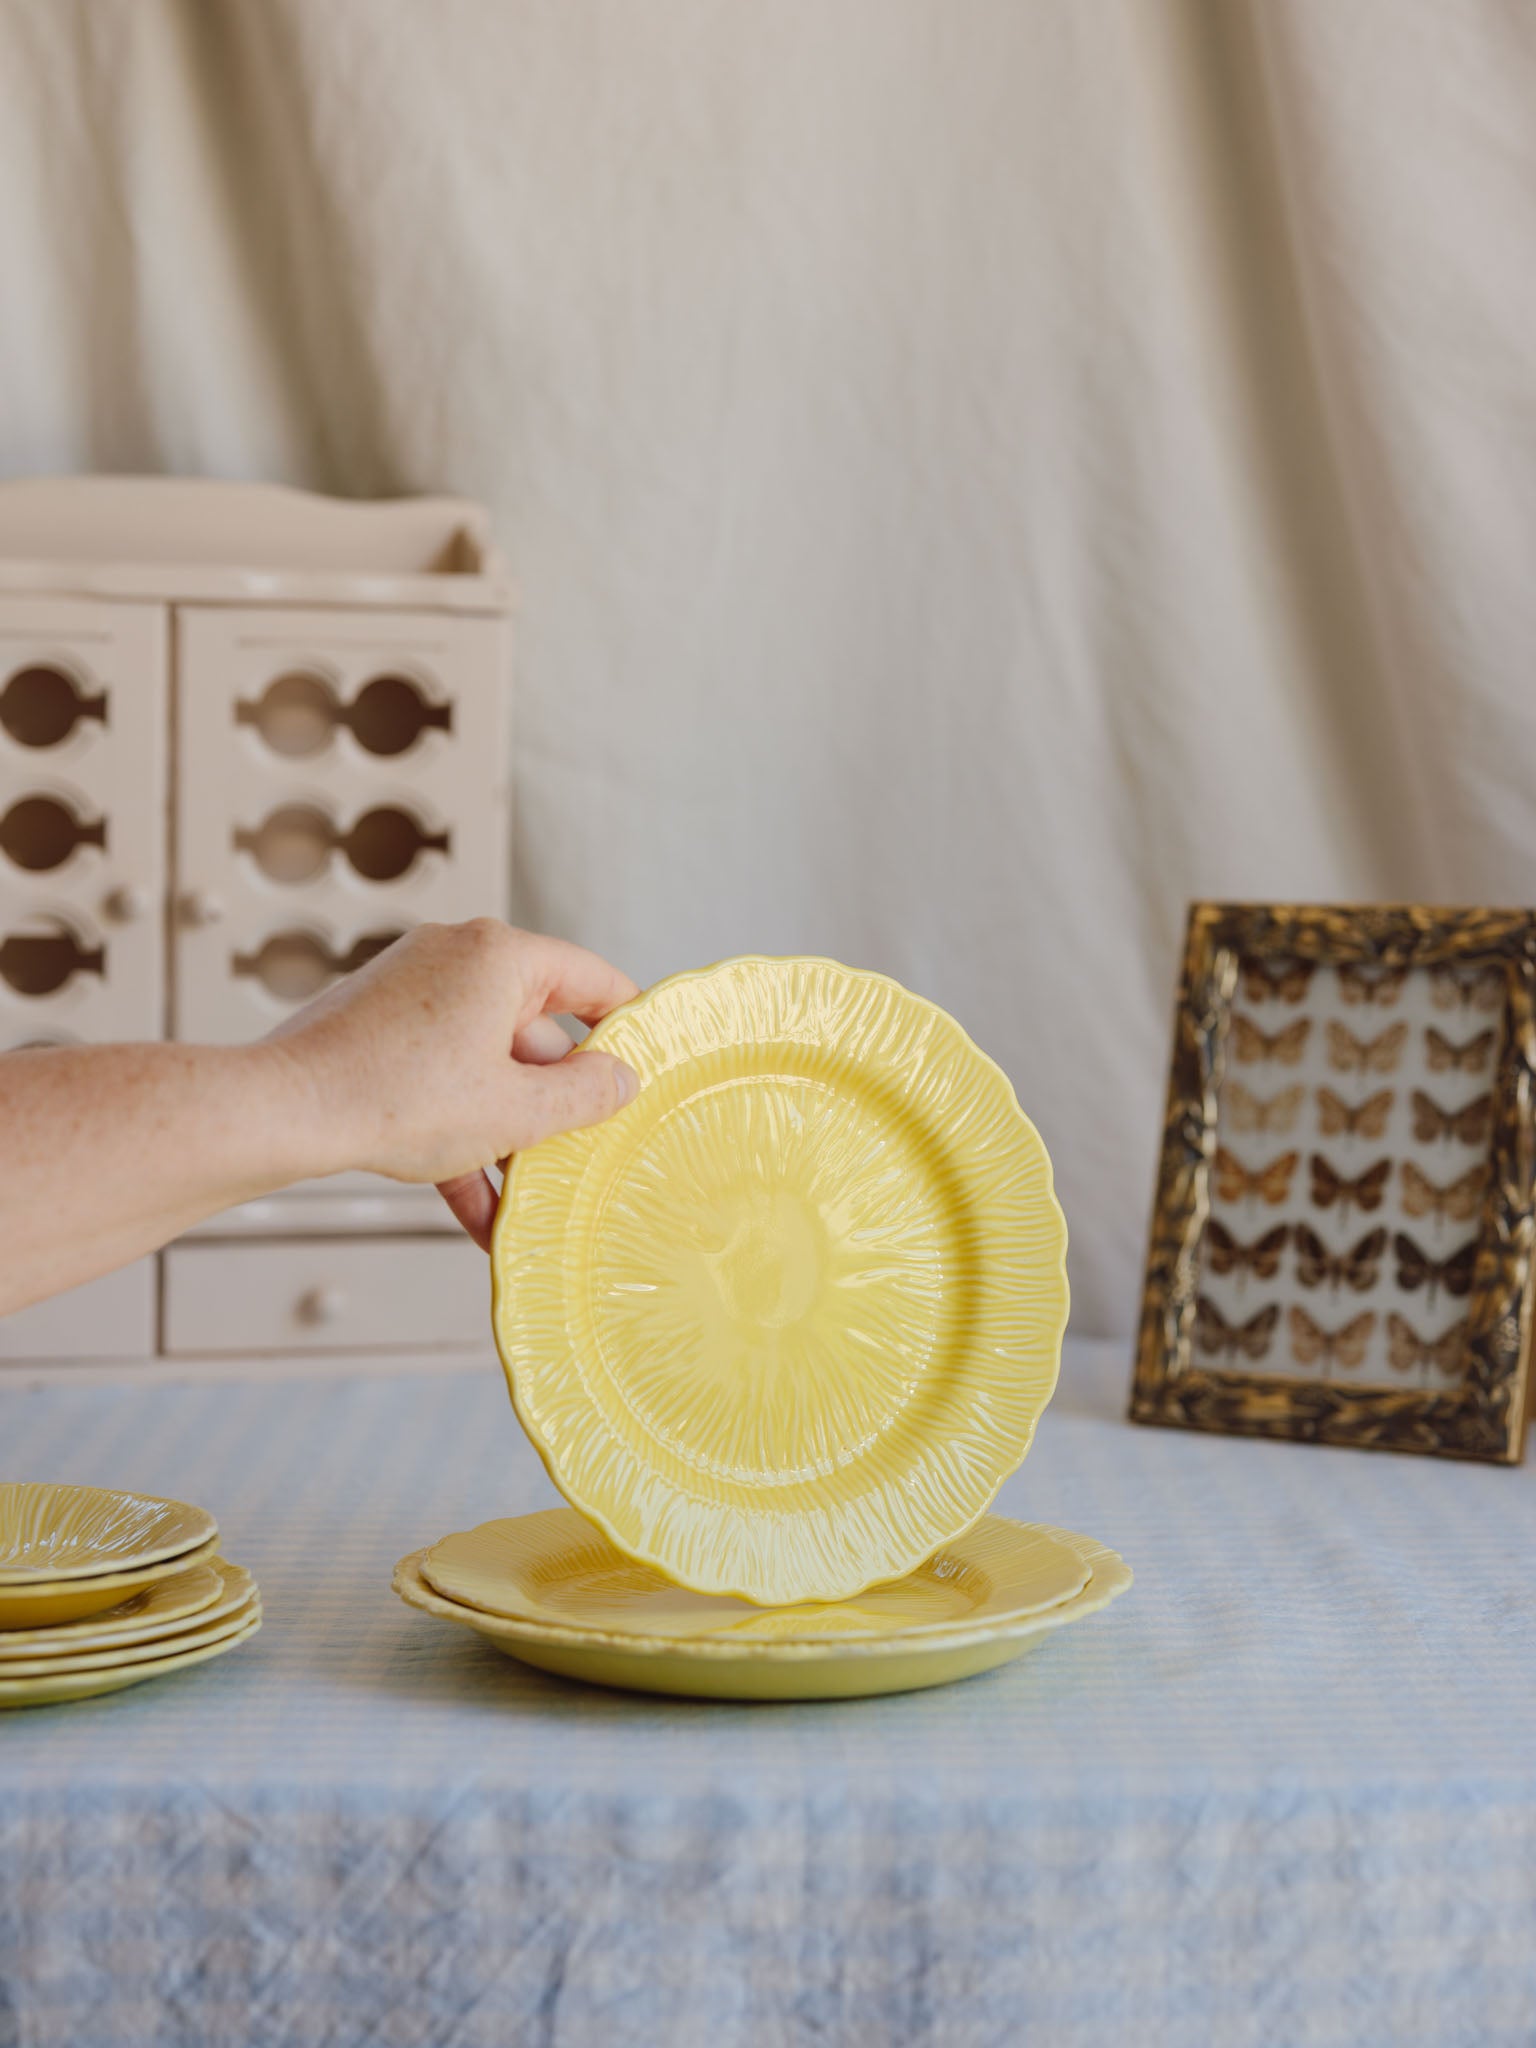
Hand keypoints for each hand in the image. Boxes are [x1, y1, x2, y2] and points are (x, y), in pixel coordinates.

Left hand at [265, 920, 639, 1247]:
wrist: (283, 1112)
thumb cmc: (398, 1097)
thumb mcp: (515, 1109)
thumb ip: (583, 1096)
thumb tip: (621, 1081)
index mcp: (500, 956)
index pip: (591, 978)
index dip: (628, 1026)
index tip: (650, 1068)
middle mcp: (456, 960)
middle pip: (535, 1032)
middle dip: (555, 1104)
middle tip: (584, 1154)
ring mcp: (411, 994)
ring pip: (485, 1066)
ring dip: (508, 1135)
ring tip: (529, 1200)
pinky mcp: (377, 1032)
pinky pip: (440, 1081)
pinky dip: (461, 1135)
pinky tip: (479, 1213)